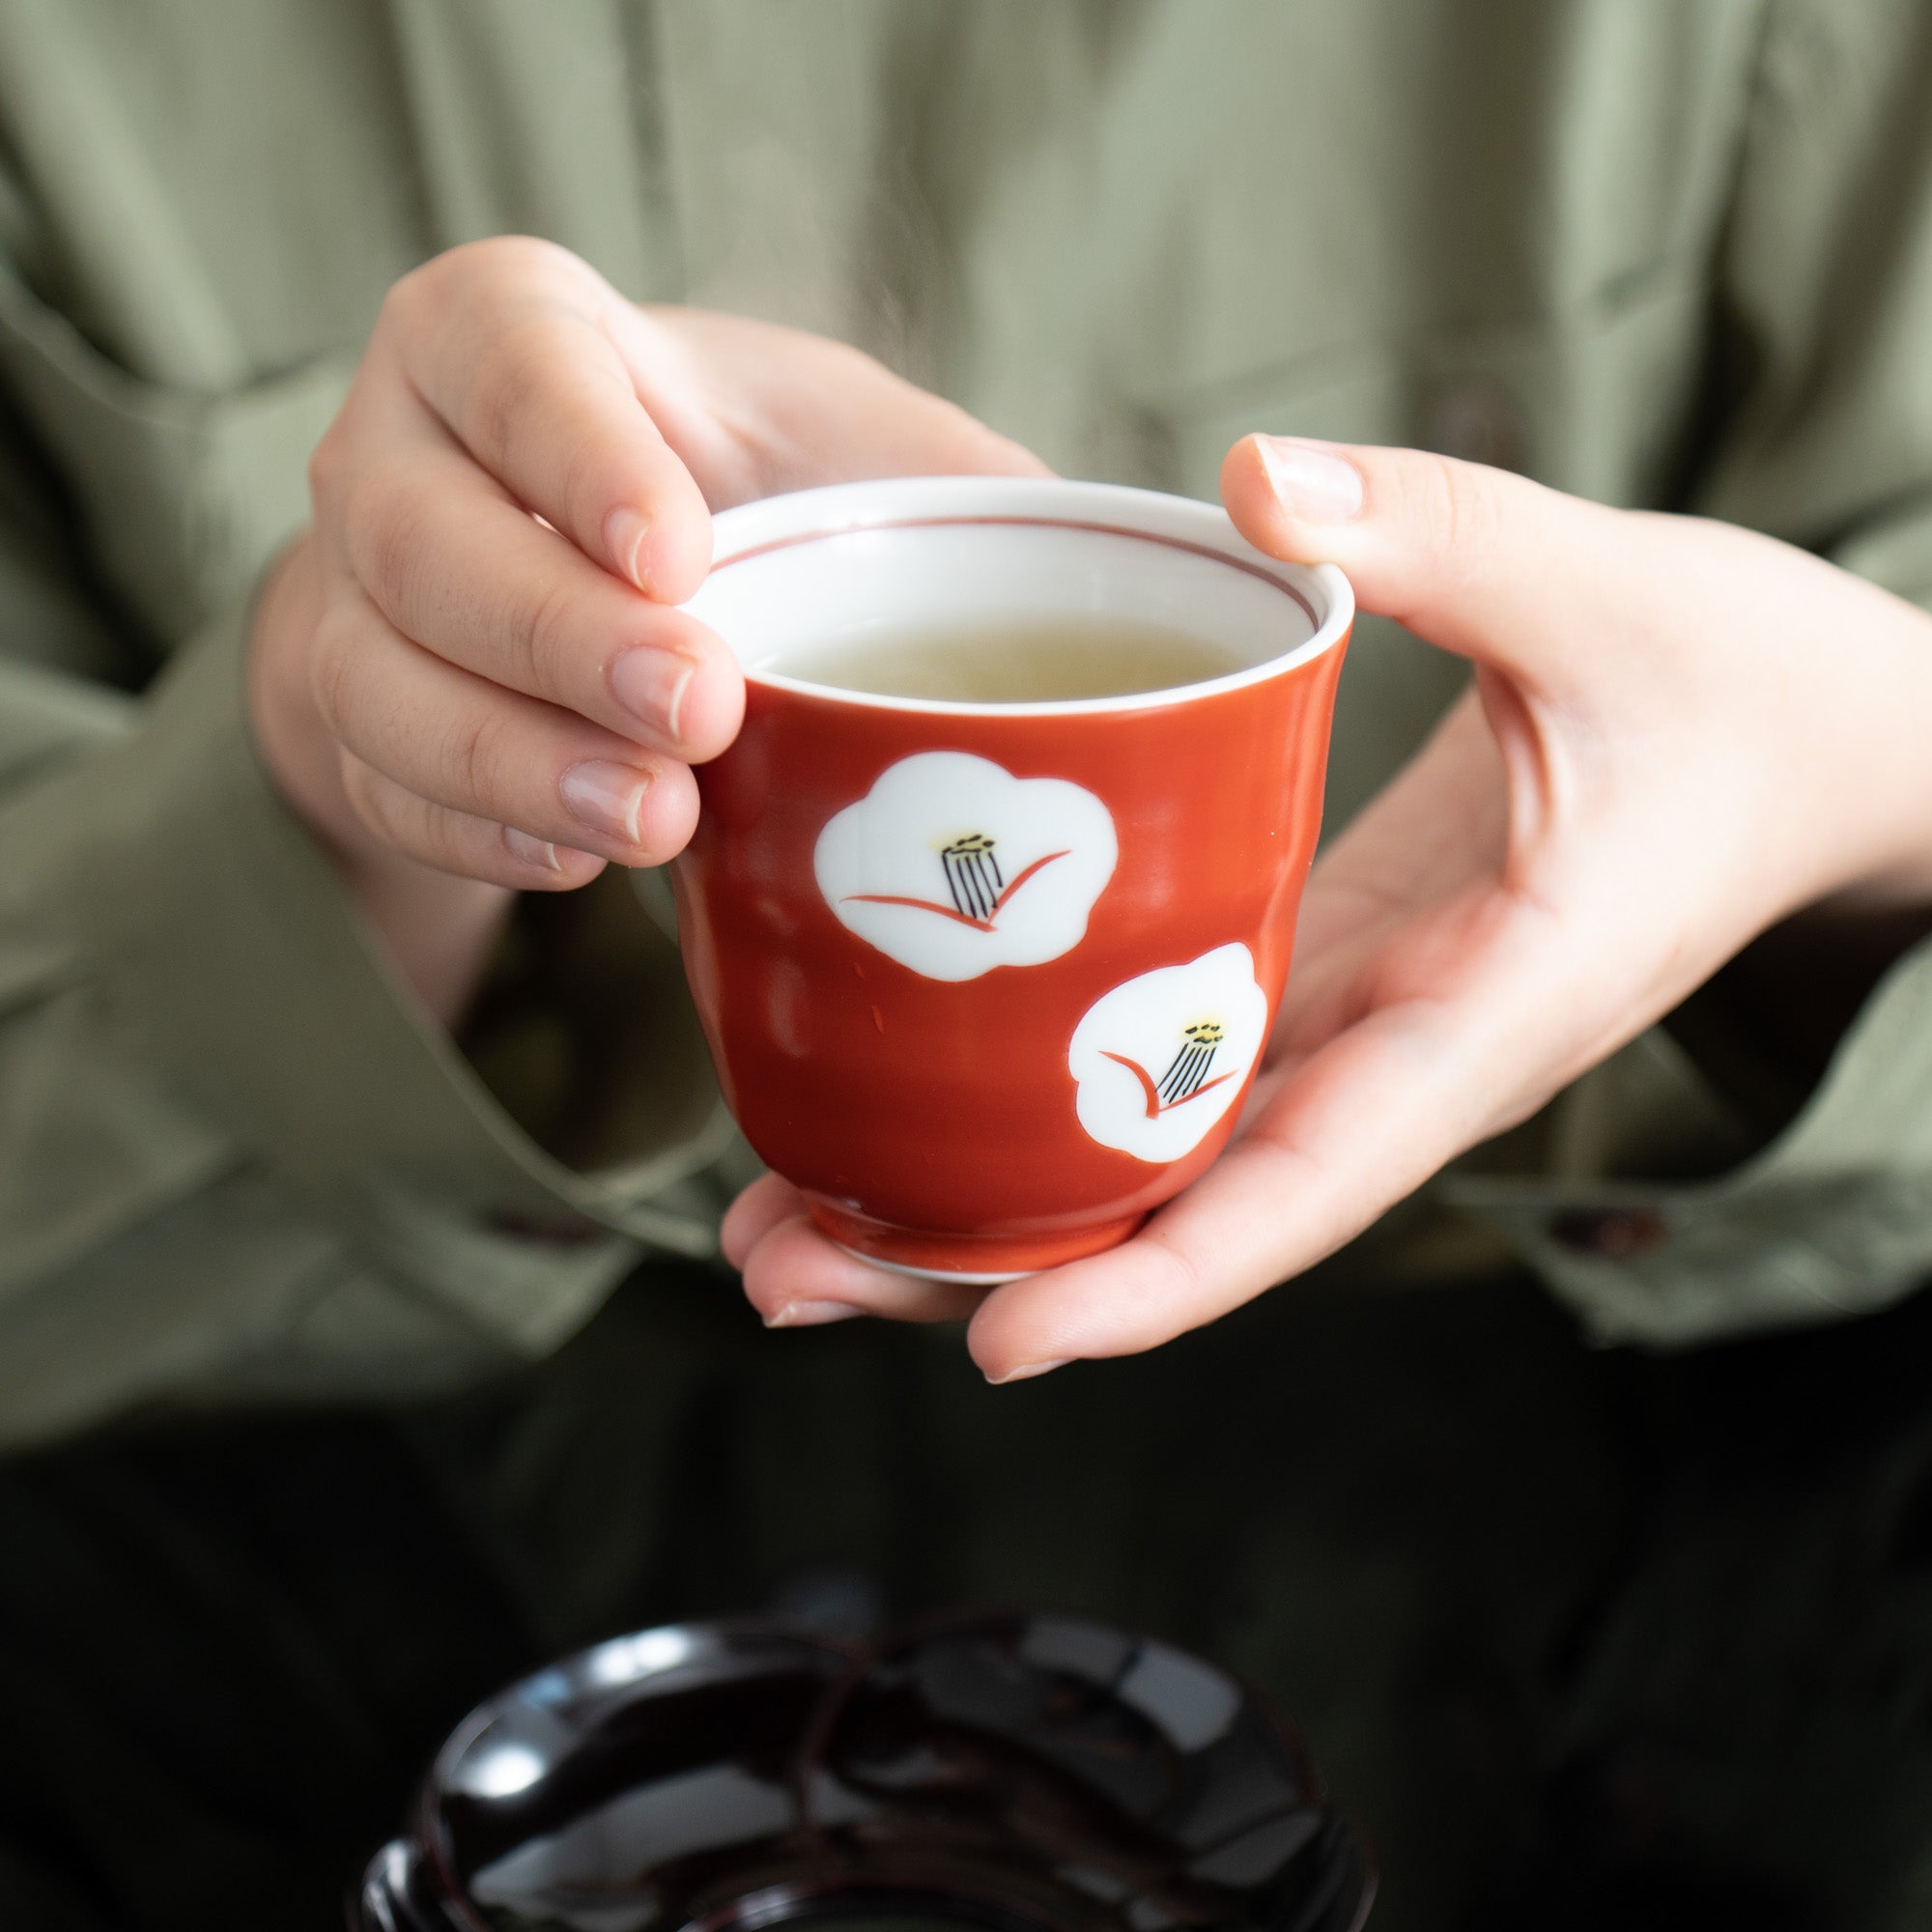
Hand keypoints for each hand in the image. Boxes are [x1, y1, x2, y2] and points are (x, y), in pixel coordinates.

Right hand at [249, 238, 1041, 1019]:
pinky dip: (482, 834)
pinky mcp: (349, 722)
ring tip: (652, 822)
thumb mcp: (853, 452)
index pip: (508, 356)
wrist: (573, 579)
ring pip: (381, 683)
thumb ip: (963, 491)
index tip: (681, 553)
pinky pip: (386, 790)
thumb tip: (1192, 552)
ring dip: (514, 764)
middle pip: (423, 537)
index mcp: (511, 338)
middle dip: (559, 638)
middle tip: (701, 712)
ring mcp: (352, 596)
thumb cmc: (743, 496)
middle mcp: (398, 453)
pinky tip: (583, 860)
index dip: (577, 451)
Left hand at [728, 437, 1931, 1375]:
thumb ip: (1445, 540)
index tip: (998, 1341)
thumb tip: (1259, 488)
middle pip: (1173, 1218)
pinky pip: (1164, 1071)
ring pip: (1148, 1165)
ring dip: (974, 1201)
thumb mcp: (1610, 595)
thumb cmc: (1747, 690)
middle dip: (984, 1263)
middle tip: (774, 1268)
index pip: (1302, 1191)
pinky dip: (1037, 1105)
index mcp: (1477, 1019)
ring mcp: (1344, 1031)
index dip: (1152, 1284)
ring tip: (777, 1217)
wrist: (1819, 743)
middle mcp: (1392, 1062)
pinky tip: (903, 1089)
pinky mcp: (1315, 977)